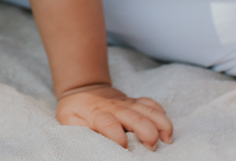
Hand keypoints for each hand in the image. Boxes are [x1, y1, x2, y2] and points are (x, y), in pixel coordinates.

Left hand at [57, 84, 172, 149]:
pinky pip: (153, 105)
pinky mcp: (136, 102)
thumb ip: (78, 130)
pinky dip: (162, 116)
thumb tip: (91, 144)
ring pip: (150, 111)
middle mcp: (116, 108)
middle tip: (150, 148)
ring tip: (166, 141)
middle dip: (148, 134)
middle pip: (137, 118)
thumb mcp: (69, 120)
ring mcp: (128, 103)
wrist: (84, 87)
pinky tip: (165, 130)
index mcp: (97, 113)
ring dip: (161, 125)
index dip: (118, 138)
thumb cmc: (75, 109)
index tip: (123, 148)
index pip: (109, 125)